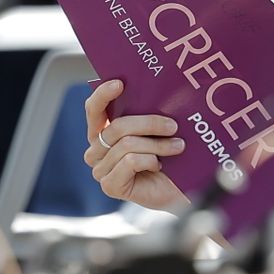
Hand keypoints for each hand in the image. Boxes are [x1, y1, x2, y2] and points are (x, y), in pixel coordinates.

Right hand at [82, 79, 189, 210]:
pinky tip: (158, 165)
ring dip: (157, 144)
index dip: (103, 94)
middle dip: (149, 123)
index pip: (94, 109)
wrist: (179, 190)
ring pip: (127, 144)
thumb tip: (155, 91)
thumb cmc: (169, 157)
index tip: (120, 83)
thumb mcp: (157, 130)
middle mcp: (96, 150)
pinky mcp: (109, 185)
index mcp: (103, 132)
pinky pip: (130, 161)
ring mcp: (101, 169)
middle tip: (173, 125)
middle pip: (117, 127)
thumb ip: (146, 113)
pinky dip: (150, 160)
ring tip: (177, 146)